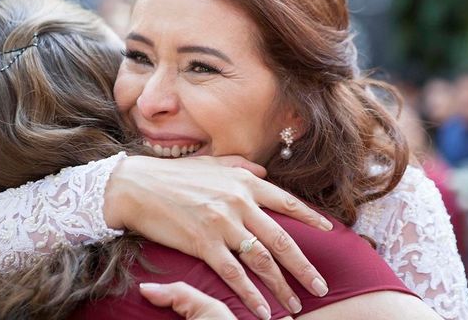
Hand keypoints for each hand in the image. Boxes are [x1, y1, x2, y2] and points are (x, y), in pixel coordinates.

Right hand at [104, 155, 330, 318]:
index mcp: (245, 181)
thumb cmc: (176, 174)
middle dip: (304, 266)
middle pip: (281, 239)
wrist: (137, 185)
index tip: (331, 232)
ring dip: (282, 286)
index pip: (287, 203)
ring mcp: (223, 224)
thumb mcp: (214, 162)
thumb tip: (265, 169)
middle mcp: (240, 202)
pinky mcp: (203, 243)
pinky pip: (232, 274)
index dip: (311, 219)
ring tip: (297, 304)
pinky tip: (262, 309)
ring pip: (261, 261)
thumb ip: (242, 165)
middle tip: (321, 285)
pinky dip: (250, 294)